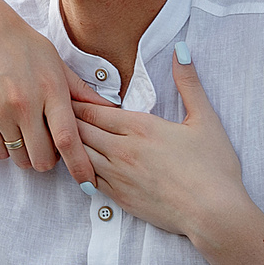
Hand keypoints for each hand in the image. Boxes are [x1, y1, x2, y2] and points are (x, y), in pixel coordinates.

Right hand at [0, 0, 99, 178]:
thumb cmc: (23, 43)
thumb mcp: (56, 63)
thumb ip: (81, 91)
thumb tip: (111, 110)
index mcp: (51, 90)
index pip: (69, 139)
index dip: (80, 166)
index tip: (88, 182)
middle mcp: (26, 104)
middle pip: (43, 159)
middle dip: (50, 161)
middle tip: (49, 146)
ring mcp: (0, 111)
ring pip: (20, 160)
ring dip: (28, 156)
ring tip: (28, 135)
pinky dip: (6, 149)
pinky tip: (9, 132)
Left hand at [70, 50, 263, 264]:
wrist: (213, 214)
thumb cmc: (214, 167)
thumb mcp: (205, 119)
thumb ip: (189, 83)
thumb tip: (182, 49)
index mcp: (140, 127)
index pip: (94, 110)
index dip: (76, 101)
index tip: (63, 93)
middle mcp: (122, 150)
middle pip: (81, 130)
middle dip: (65, 119)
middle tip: (49, 109)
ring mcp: (118, 176)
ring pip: (80, 154)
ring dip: (68, 144)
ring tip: (55, 134)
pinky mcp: (119, 199)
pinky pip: (87, 180)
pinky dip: (77, 168)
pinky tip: (74, 163)